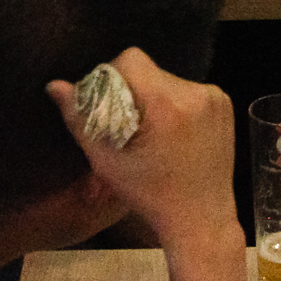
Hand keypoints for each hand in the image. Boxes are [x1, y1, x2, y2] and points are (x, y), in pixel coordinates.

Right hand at [46, 47, 236, 247]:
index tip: (110, 107)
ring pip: (168, 79)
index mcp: (166, 104)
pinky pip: (188, 90)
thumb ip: (80, 120)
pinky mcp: (226, 104)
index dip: (113, 77)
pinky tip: (173, 133)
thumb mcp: (108, 162)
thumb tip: (54, 85)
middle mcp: (195, 92)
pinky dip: (175, 104)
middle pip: (150, 70)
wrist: (202, 220)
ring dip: (155, 97)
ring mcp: (215, 97)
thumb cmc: (150, 196)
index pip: (131, 60)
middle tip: (128, 124)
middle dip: (134, 91)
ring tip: (153, 133)